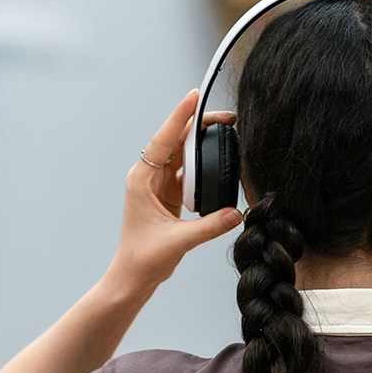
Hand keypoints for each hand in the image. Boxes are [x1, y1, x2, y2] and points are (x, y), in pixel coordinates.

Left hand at [105, 90, 242, 289]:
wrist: (134, 276)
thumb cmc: (144, 258)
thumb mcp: (179, 241)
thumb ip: (209, 226)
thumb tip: (237, 214)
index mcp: (142, 179)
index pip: (163, 140)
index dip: (180, 116)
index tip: (194, 96)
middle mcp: (148, 176)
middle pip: (175, 141)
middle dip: (199, 125)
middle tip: (226, 116)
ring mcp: (159, 184)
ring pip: (182, 153)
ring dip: (202, 143)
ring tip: (226, 130)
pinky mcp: (169, 194)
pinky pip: (188, 170)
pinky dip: (203, 163)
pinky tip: (218, 158)